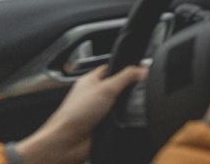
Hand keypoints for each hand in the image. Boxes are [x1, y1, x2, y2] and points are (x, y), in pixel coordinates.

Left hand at [17, 64, 147, 163]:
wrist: (68, 142)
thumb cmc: (74, 115)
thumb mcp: (106, 88)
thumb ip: (126, 76)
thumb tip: (141, 69)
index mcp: (91, 80)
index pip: (111, 68)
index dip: (125, 67)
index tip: (140, 70)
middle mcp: (94, 94)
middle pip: (119, 87)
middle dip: (128, 90)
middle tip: (135, 90)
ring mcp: (99, 110)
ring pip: (121, 104)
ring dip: (125, 107)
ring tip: (125, 107)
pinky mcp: (103, 124)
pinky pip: (120, 119)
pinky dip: (124, 120)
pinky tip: (123, 120)